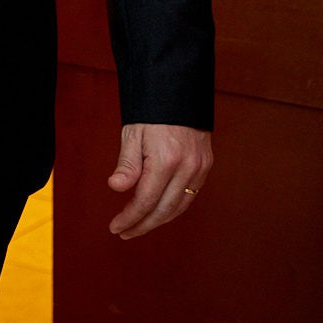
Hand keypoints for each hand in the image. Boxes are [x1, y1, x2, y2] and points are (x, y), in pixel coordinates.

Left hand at [107, 122, 210, 238]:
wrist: (179, 91)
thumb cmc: (151, 112)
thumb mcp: (132, 134)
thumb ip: (127, 164)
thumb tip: (116, 188)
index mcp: (166, 159)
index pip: (146, 200)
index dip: (130, 217)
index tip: (116, 227)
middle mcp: (187, 167)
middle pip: (164, 210)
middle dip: (143, 225)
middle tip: (125, 232)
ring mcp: (200, 168)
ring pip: (180, 206)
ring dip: (159, 220)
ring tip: (139, 225)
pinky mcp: (206, 165)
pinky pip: (190, 195)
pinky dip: (174, 207)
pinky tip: (159, 210)